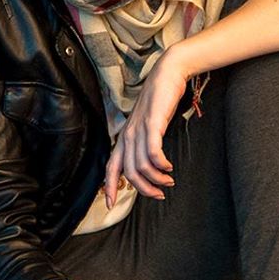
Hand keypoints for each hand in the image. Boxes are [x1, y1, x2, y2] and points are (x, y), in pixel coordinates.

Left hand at [104, 48, 190, 205]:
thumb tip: (148, 166)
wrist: (167, 75)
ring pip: (142, 166)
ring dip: (157, 179)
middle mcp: (127, 136)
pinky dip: (161, 165)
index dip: (109, 187)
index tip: (111, 205)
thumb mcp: (146, 125)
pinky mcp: (152, 124)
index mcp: (123, 138)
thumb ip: (143, 144)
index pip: (111, 167)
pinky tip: (169, 166)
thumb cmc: (158, 101)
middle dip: (144, 189)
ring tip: (168, 181)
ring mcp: (139, 129)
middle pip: (129, 173)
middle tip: (159, 195)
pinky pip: (153, 153)